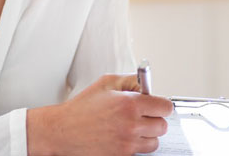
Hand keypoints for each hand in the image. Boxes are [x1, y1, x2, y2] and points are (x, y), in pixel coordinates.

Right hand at [28, 73, 173, 155]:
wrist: (63, 131)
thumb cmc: (81, 108)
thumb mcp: (106, 83)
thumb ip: (130, 80)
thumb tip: (146, 85)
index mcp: (130, 104)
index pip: (165, 107)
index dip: (161, 105)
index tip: (156, 105)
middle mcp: (132, 125)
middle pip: (162, 126)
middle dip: (154, 119)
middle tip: (143, 115)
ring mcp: (127, 143)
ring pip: (154, 142)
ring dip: (147, 135)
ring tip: (133, 127)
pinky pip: (140, 152)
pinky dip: (135, 145)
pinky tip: (124, 136)